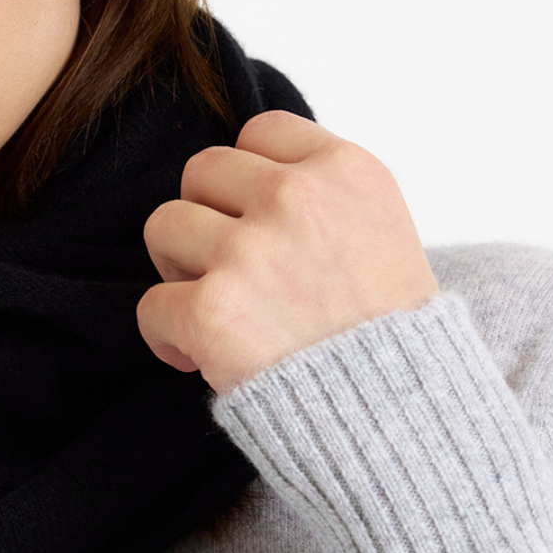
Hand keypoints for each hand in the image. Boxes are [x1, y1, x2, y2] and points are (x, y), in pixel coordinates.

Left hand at [137, 112, 439, 394]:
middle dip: (207, 217)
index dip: (250, 179)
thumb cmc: (393, 338)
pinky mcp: (211, 309)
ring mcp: (250, 251)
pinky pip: (149, 304)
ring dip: (181, 270)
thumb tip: (247, 179)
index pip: (261, 131)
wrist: (402, 421)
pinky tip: (199, 356)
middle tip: (233, 269)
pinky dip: (167, 336)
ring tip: (221, 309)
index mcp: (346, 171)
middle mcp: (297, 198)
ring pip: (163, 226)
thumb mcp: (384, 233)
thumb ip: (323, 195)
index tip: (260, 220)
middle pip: (201, 170)